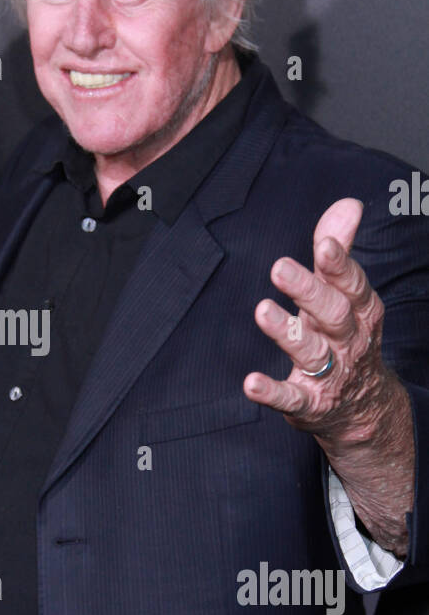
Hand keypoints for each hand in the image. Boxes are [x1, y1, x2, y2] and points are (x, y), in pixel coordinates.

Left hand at [244, 196, 414, 555]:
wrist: (362, 409)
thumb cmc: (345, 339)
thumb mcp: (346, 297)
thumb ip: (339, 253)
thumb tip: (348, 205)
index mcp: (360, 311)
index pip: (351, 285)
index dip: (339, 265)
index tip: (324, 244)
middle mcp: (348, 342)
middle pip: (332, 314)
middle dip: (308, 291)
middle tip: (279, 267)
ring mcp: (330, 375)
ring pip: (311, 353)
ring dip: (286, 333)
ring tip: (262, 311)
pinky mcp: (310, 403)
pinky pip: (291, 398)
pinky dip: (271, 392)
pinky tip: (251, 383)